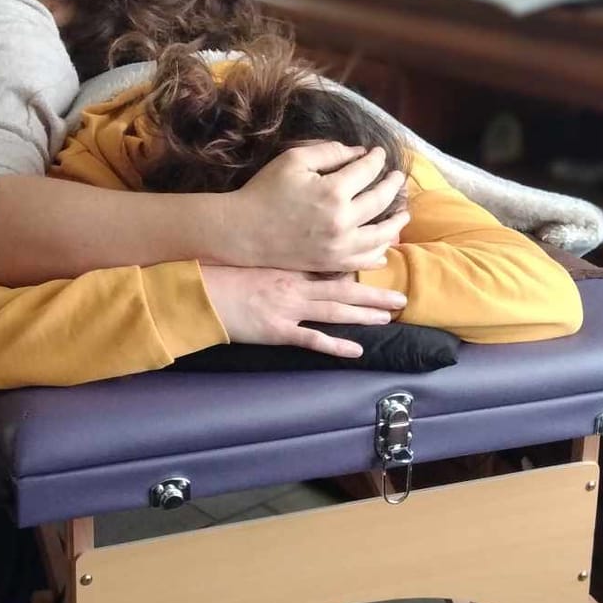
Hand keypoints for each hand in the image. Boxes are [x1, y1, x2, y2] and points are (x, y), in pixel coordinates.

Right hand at [201, 265, 406, 358]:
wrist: (201, 291)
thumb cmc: (223, 272)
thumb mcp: (255, 258)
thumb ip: (279, 257)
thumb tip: (299, 252)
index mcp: (290, 266)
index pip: (331, 265)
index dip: (358, 265)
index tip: (381, 260)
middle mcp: (295, 286)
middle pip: (343, 290)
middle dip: (374, 294)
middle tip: (401, 298)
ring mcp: (288, 309)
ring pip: (335, 312)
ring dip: (364, 315)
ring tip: (388, 318)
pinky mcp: (278, 331)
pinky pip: (312, 339)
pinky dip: (336, 345)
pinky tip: (357, 351)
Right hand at [228, 143, 408, 273]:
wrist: (243, 231)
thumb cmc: (265, 191)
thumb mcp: (294, 160)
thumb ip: (330, 151)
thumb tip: (360, 154)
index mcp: (333, 191)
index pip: (367, 170)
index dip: (376, 159)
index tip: (379, 153)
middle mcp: (342, 220)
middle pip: (381, 200)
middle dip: (393, 186)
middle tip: (398, 179)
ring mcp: (339, 246)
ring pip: (381, 235)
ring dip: (396, 223)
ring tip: (403, 214)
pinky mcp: (332, 263)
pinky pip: (364, 261)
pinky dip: (379, 253)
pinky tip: (384, 246)